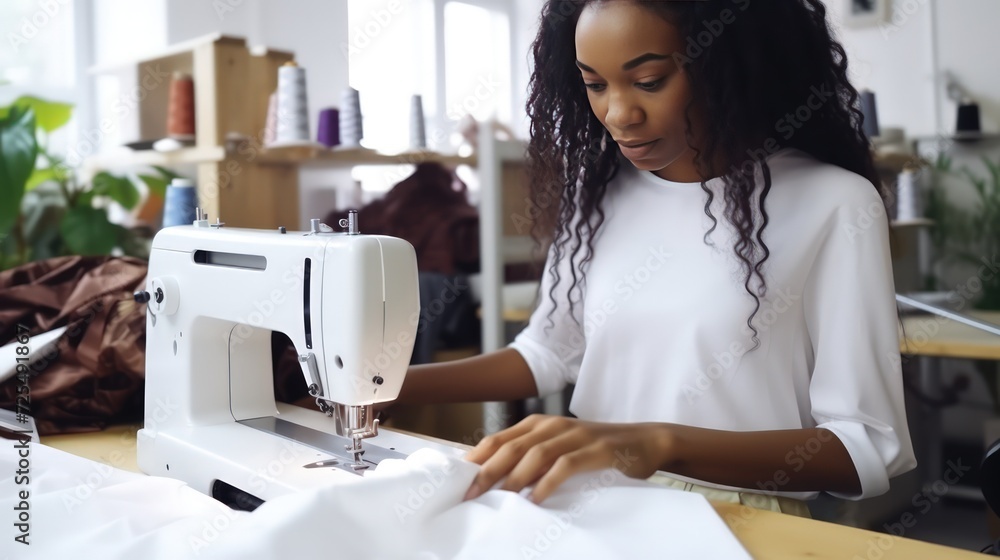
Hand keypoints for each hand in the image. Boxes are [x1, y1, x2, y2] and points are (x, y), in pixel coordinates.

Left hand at [462, 414, 672, 503]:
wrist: (646, 441)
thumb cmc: (598, 449)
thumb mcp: (561, 448)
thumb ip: (533, 458)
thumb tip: (498, 481)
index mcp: (540, 424)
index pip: (499, 439)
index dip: (478, 459)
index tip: (459, 481)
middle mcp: (553, 425)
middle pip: (510, 446)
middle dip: (487, 470)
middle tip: (471, 494)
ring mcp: (575, 436)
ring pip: (534, 453)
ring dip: (513, 477)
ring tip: (498, 498)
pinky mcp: (594, 449)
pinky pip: (565, 465)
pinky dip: (547, 482)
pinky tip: (536, 499)